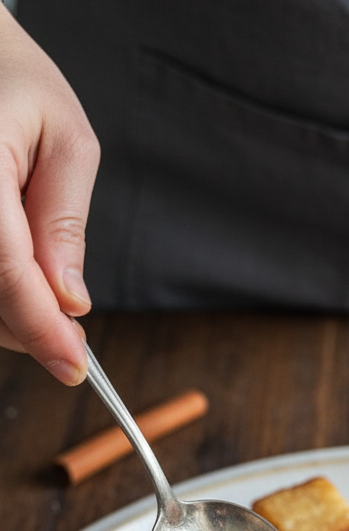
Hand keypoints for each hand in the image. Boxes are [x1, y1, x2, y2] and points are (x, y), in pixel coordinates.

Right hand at [0, 7, 98, 382]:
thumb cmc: (12, 79)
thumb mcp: (65, 139)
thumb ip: (64, 224)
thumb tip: (70, 299)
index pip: (4, 272)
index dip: (41, 330)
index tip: (74, 366)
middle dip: (29, 331)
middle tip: (71, 340)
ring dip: (8, 321)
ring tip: (47, 307)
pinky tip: (18, 291)